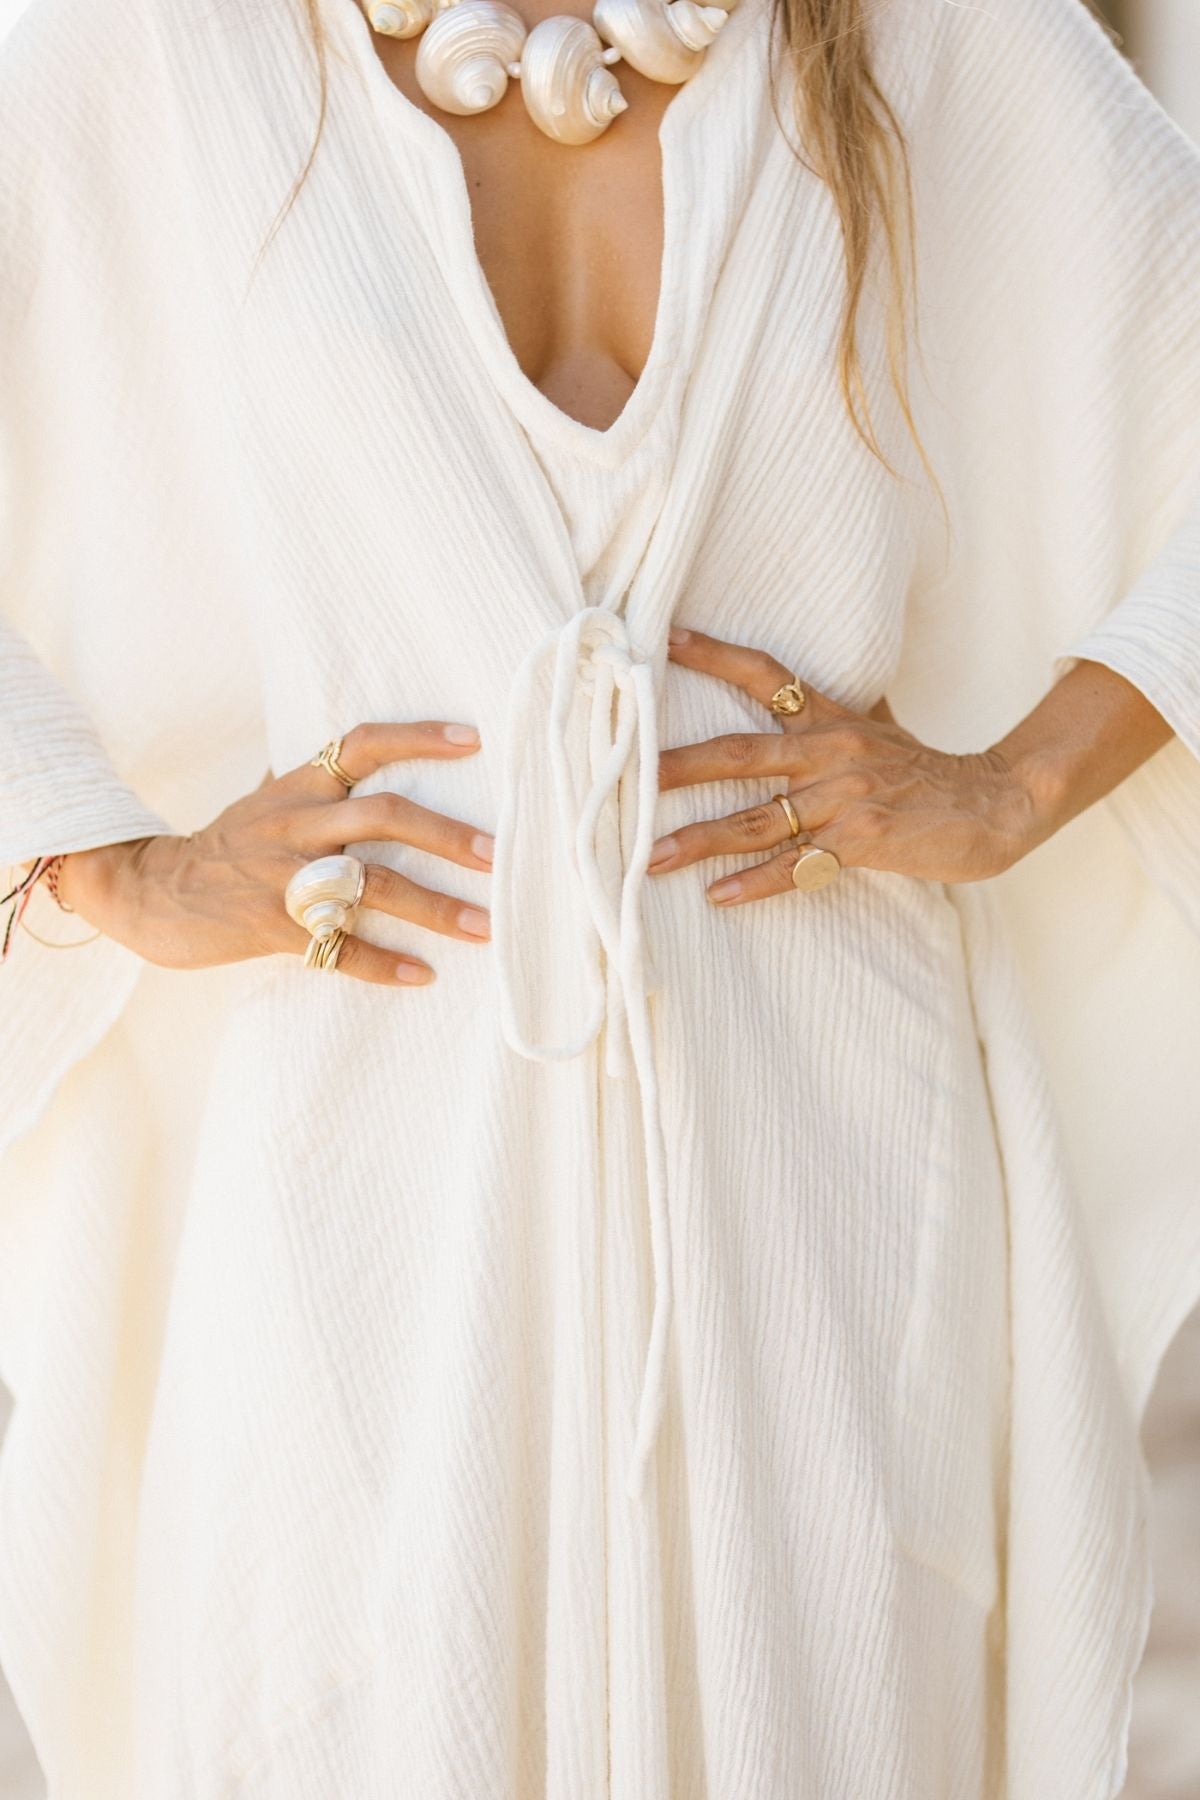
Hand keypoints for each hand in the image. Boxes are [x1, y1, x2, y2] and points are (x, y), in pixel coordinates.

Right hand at [55, 721, 494, 984]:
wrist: (148, 891)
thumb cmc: (223, 846)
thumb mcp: (265, 801)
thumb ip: (313, 782)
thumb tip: (359, 754)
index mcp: (300, 788)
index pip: (363, 744)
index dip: (418, 737)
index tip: (474, 738)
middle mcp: (297, 824)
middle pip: (385, 816)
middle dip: (449, 836)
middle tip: (499, 856)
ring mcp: (284, 877)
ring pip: (372, 886)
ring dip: (435, 909)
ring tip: (485, 928)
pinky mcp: (270, 928)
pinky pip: (336, 948)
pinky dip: (383, 963)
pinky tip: (423, 975)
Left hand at [648, 627, 1037, 904]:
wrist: (995, 803)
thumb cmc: (928, 774)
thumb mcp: (878, 731)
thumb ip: (830, 719)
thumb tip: (788, 698)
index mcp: (830, 720)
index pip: (765, 675)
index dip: (714, 655)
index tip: (663, 638)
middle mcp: (830, 752)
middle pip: (738, 752)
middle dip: (676, 767)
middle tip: (623, 776)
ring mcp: (845, 798)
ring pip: (757, 818)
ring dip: (700, 839)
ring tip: (650, 857)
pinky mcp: (862, 840)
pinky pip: (798, 865)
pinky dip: (756, 883)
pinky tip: (719, 897)